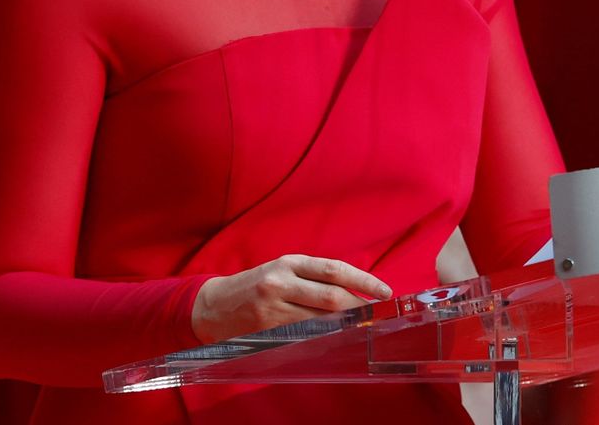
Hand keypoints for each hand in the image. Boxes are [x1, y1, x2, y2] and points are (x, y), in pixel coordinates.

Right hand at [190, 254, 392, 343]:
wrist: (214, 305)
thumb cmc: (257, 284)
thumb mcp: (284, 269)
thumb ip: (314, 277)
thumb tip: (354, 291)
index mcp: (290, 262)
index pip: (334, 269)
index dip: (363, 280)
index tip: (384, 291)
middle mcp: (282, 281)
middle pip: (331, 296)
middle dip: (359, 307)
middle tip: (377, 314)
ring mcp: (273, 307)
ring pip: (320, 318)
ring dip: (345, 324)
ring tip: (363, 326)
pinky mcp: (267, 329)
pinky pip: (304, 334)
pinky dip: (324, 335)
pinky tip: (337, 336)